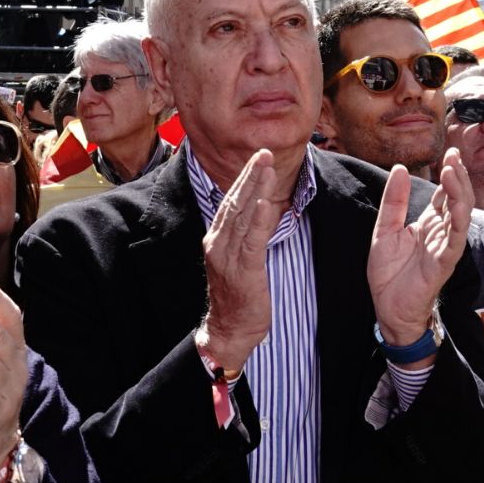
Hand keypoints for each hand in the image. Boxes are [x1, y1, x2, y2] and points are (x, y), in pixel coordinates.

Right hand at [200, 149, 284, 371]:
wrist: (229, 330)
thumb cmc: (238, 297)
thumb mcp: (240, 260)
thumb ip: (247, 236)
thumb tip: (262, 211)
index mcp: (216, 239)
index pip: (230, 202)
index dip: (244, 178)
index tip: (257, 158)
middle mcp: (217, 243)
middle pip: (234, 202)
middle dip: (249, 175)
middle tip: (263, 152)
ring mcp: (227, 257)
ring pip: (242, 216)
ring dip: (256, 189)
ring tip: (266, 167)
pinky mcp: (243, 271)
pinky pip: (252, 240)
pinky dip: (259, 220)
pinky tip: (267, 202)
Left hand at [368, 148, 472, 346]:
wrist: (388, 308)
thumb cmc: (389, 274)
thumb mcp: (384, 230)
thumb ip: (393, 202)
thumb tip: (399, 169)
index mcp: (429, 224)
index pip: (444, 194)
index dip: (449, 174)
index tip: (450, 153)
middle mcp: (441, 233)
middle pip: (457, 199)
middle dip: (458, 177)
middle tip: (454, 155)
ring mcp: (445, 247)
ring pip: (460, 215)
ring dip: (460, 192)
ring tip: (453, 171)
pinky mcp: (444, 263)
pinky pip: (456, 240)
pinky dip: (459, 221)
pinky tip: (459, 205)